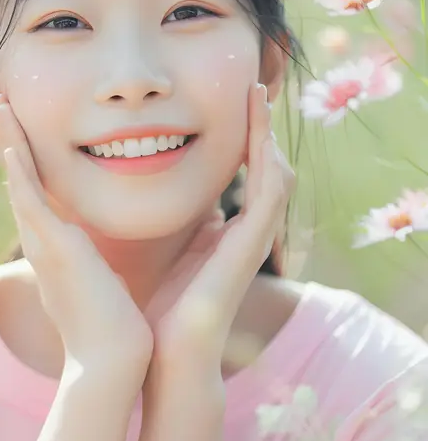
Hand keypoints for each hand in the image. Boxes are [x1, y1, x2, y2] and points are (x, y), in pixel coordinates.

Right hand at [0, 95, 152, 375]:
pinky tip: (10, 145)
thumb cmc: (117, 327)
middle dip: (11, 137)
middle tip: (1, 103)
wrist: (112, 359)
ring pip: (19, 177)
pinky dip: (18, 171)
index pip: (39, 193)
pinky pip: (29, 199)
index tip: (25, 132)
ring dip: (9, 138)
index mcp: (58, 247)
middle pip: (20, 177)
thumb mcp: (113, 281)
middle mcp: (42, 240)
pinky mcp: (53, 246)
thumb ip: (115, 260)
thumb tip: (146, 245)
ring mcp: (44, 242)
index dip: (29, 159)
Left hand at [147, 83, 294, 366]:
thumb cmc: (164, 307)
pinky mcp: (251, 246)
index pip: (246, 174)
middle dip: (262, 128)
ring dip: (268, 135)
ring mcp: (254, 239)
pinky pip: (268, 195)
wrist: (169, 350)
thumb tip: (174, 202)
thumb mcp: (174, 251)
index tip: (236, 104)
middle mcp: (247, 233)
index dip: (245, 138)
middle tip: (255, 90)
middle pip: (266, 167)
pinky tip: (260, 136)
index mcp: (228, 232)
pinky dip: (265, 162)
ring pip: (275, 175)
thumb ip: (184, 226)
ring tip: (259, 100)